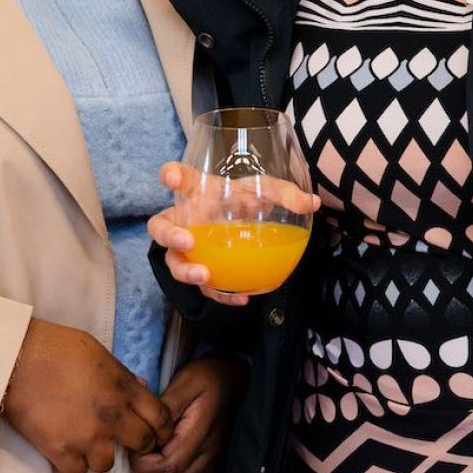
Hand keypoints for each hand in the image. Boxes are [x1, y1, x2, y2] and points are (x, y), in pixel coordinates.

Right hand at [0, 318, 174, 472]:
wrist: (15, 358)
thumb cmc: (56, 347)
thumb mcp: (99, 353)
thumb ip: (123, 377)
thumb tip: (141, 391)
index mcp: (123, 388)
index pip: (161, 417)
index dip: (162, 427)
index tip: (157, 432)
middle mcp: (111, 416)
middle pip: (143, 443)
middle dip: (137, 442)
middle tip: (124, 439)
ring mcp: (86, 437)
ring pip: (107, 463)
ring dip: (100, 454)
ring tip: (86, 440)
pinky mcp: (60, 451)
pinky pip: (78, 472)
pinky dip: (73, 462)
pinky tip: (67, 447)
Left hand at [131, 354, 245, 472]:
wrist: (228, 383)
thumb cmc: (203, 380)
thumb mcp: (183, 383)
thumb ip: (164, 407)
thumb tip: (144, 429)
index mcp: (199, 434)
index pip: (166, 467)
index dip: (142, 463)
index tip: (134, 445)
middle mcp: (206, 457)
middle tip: (136, 453)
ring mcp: (209, 468)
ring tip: (145, 464)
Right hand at [148, 161, 318, 307]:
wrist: (247, 222)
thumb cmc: (246, 199)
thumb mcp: (266, 191)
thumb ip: (285, 193)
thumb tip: (312, 202)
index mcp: (198, 193)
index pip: (181, 179)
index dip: (170, 175)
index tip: (171, 177)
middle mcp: (186, 220)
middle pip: (160, 227)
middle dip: (168, 235)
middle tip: (186, 242)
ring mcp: (190, 248)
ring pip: (173, 262)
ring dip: (185, 270)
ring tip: (204, 274)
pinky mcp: (203, 269)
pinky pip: (204, 286)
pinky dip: (220, 293)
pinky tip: (240, 297)